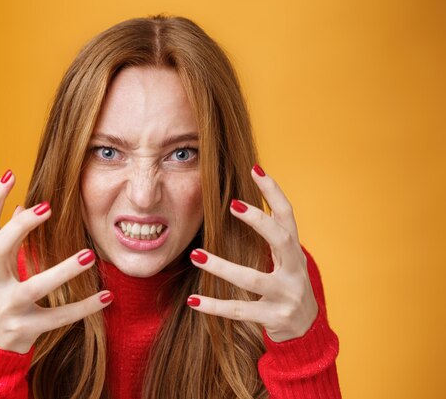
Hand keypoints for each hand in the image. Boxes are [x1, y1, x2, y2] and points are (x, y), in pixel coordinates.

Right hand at [0, 169, 112, 353]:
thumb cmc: (0, 294)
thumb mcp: (1, 267)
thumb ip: (11, 237)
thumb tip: (24, 203)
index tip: (10, 174)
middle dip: (21, 227)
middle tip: (48, 206)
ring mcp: (10, 307)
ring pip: (34, 286)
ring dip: (62, 270)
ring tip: (89, 255)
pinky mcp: (27, 329)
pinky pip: (59, 317)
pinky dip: (84, 306)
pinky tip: (107, 296)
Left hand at [187, 165, 317, 341]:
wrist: (306, 331)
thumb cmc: (288, 285)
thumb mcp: (286, 259)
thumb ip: (273, 234)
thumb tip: (251, 197)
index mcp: (294, 252)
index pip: (287, 216)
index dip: (273, 192)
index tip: (255, 169)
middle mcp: (295, 271)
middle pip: (280, 240)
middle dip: (259, 222)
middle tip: (231, 205)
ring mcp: (285, 296)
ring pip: (252, 279)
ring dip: (222, 267)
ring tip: (196, 254)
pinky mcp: (273, 318)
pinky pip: (239, 311)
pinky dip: (214, 306)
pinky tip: (192, 300)